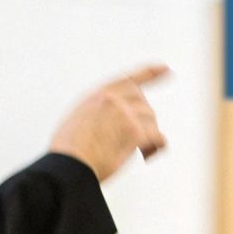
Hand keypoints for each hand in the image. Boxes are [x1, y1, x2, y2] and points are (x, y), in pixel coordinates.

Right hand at [49, 64, 169, 181]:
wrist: (67, 165)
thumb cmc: (69, 152)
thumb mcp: (77, 121)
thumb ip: (97, 115)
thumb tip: (112, 127)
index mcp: (98, 96)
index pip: (129, 80)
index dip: (150, 73)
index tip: (165, 69)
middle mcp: (112, 99)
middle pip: (142, 103)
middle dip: (145, 119)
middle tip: (142, 139)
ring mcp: (124, 113)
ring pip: (150, 119)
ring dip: (149, 136)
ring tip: (142, 152)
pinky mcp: (134, 131)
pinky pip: (156, 136)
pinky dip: (156, 147)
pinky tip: (148, 155)